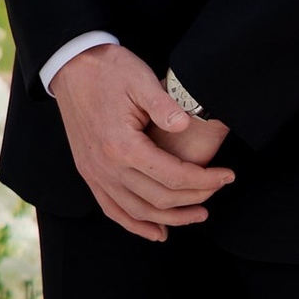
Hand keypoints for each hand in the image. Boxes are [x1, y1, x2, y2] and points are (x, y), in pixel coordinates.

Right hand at [48, 44, 235, 243]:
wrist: (71, 67)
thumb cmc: (108, 70)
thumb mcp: (140, 79)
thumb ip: (164, 105)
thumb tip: (186, 125)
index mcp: (122, 145)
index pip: (173, 175)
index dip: (205, 180)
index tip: (227, 176)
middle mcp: (106, 166)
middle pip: (159, 198)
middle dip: (195, 198)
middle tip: (219, 190)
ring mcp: (95, 173)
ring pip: (138, 212)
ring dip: (171, 219)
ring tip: (197, 214)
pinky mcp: (89, 173)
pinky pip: (113, 210)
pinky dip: (136, 225)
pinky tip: (157, 231)